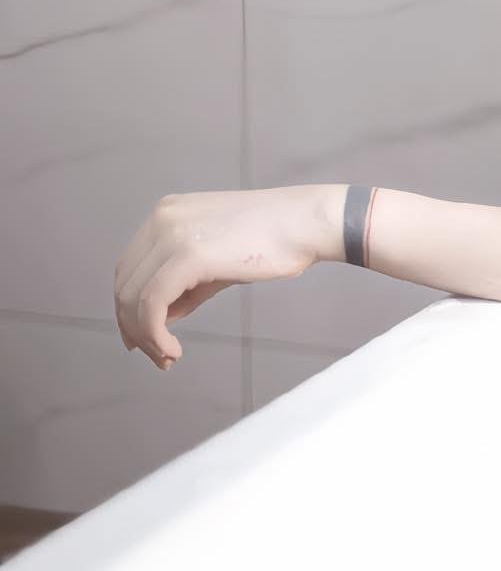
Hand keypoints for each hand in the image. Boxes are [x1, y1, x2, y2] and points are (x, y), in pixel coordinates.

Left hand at [114, 184, 331, 369]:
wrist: (306, 223)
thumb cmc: (271, 242)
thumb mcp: (215, 261)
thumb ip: (183, 286)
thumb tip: (156, 321)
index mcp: (166, 213)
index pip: (129, 268)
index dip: (129, 310)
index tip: (143, 341)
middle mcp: (162, 219)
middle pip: (124, 284)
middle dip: (134, 328)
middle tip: (159, 357)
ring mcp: (171, 234)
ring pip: (133, 298)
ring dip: (145, 336)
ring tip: (168, 357)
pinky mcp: (187, 256)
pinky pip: (152, 304)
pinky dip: (154, 334)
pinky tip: (173, 350)